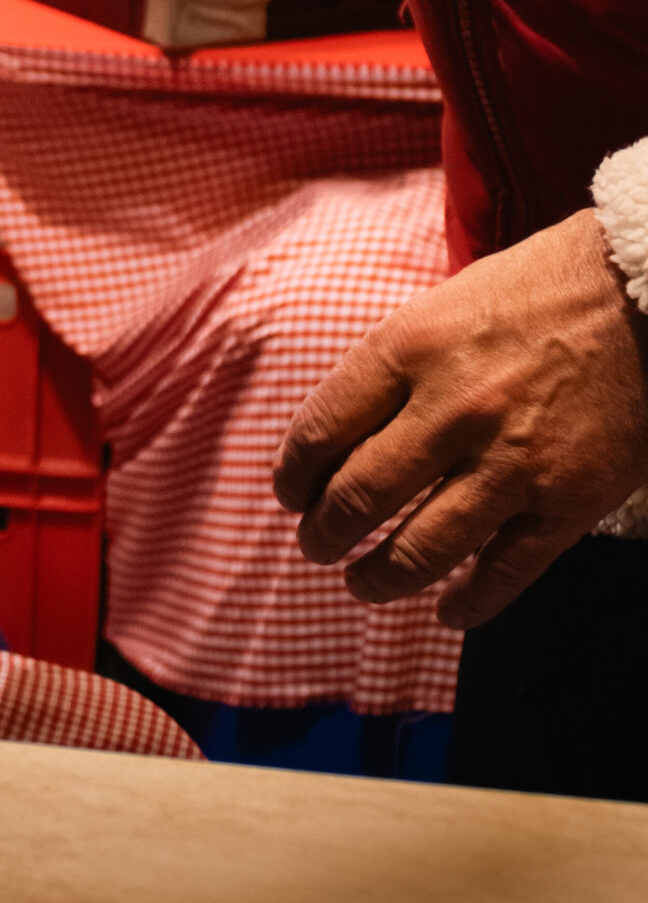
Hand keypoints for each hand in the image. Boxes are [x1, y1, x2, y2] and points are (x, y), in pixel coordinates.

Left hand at [273, 209, 647, 629]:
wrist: (642, 296)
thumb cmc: (536, 291)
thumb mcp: (440, 307)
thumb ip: (392, 367)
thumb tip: (339, 432)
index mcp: (408, 349)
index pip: (321, 429)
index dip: (294, 473)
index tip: (289, 493)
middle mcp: (451, 409)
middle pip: (359, 496)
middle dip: (324, 532)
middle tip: (316, 544)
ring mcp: (511, 462)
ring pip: (421, 549)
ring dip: (378, 577)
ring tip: (361, 583)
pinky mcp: (568, 501)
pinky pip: (505, 572)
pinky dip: (469, 603)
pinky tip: (447, 611)